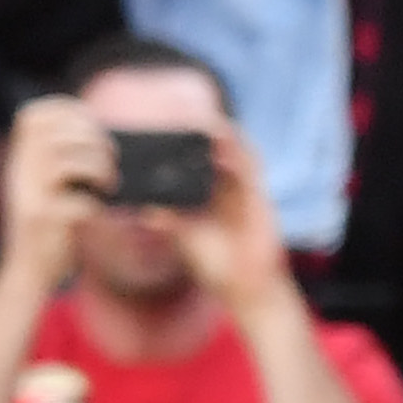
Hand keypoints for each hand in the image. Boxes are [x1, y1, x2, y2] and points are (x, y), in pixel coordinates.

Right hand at [0, 94, 112, 289]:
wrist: (27, 271)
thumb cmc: (48, 227)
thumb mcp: (44, 187)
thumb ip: (58, 161)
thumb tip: (97, 136)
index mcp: (20, 162)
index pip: (33, 116)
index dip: (67, 109)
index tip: (93, 124)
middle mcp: (20, 174)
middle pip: (56, 134)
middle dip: (94, 140)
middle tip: (111, 158)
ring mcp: (30, 197)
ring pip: (65, 161)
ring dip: (99, 168)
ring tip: (109, 184)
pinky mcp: (43, 222)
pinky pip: (77, 201)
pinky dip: (94, 203)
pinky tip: (97, 210)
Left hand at [164, 116, 294, 314]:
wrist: (247, 287)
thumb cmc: (216, 266)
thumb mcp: (185, 239)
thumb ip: (168, 222)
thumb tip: (143, 209)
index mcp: (208, 196)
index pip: (195, 162)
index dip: (184, 145)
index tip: (163, 130)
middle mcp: (226, 188)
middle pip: (215, 151)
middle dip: (201, 132)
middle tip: (181, 115)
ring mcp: (244, 191)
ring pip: (235, 152)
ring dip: (221, 135)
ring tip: (203, 120)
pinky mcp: (258, 196)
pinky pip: (250, 167)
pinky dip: (237, 152)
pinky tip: (223, 140)